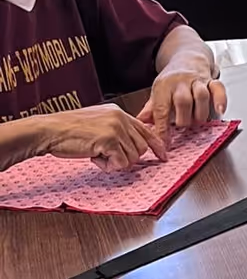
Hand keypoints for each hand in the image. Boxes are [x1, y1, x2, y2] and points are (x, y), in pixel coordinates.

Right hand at [36, 104, 167, 170]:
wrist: (50, 130)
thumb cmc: (68, 130)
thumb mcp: (98, 123)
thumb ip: (117, 130)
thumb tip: (132, 145)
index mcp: (118, 112)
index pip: (146, 130)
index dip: (157, 145)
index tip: (163, 156)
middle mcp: (120, 118)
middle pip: (141, 148)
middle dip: (126, 157)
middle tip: (105, 155)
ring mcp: (116, 128)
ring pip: (132, 157)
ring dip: (115, 162)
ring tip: (97, 154)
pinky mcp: (109, 140)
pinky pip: (120, 163)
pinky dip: (108, 166)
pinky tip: (94, 157)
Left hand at [137, 59, 226, 135]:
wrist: (187, 57)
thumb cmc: (172, 81)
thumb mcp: (158, 92)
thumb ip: (151, 109)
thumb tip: (140, 124)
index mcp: (163, 86)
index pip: (161, 109)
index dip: (162, 128)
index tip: (163, 143)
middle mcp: (180, 82)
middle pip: (183, 101)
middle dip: (184, 118)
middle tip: (183, 127)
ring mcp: (197, 81)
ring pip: (201, 95)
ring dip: (200, 112)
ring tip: (198, 121)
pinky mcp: (211, 81)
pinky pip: (218, 88)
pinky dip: (220, 100)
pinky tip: (219, 111)